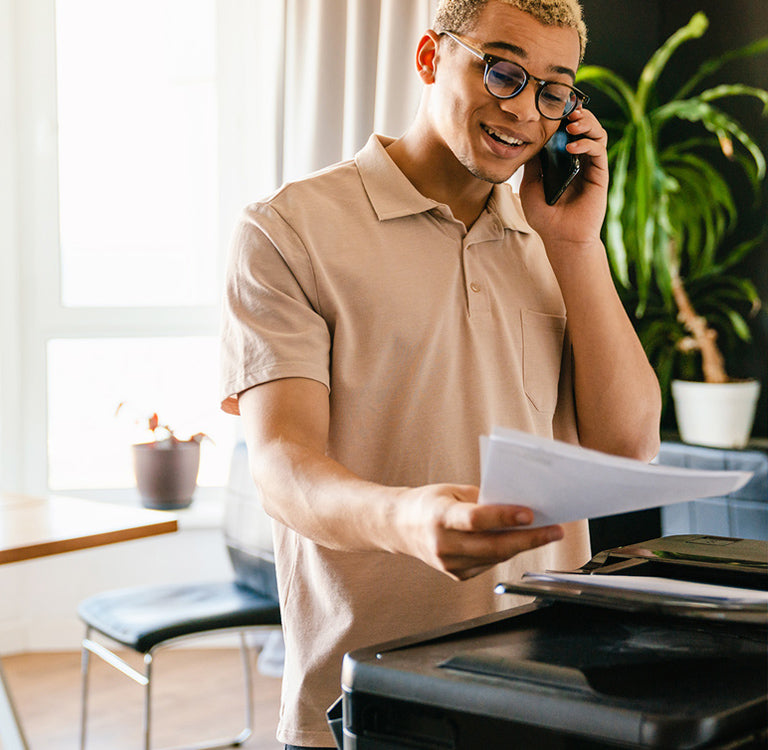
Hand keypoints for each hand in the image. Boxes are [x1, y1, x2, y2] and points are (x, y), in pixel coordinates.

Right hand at [394, 483, 563, 579]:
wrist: (400, 526)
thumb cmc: (429, 503)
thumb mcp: (452, 491)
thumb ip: (482, 500)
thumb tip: (517, 507)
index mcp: (439, 516)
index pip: (475, 519)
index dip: (503, 517)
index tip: (529, 513)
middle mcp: (443, 544)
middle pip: (493, 545)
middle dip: (529, 538)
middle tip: (555, 531)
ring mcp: (449, 564)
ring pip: (496, 557)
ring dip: (523, 546)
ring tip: (546, 534)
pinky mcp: (457, 575)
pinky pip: (489, 564)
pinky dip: (505, 552)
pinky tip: (519, 541)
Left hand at [519, 107, 608, 250]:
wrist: (560, 237)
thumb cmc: (544, 215)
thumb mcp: (530, 185)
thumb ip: (532, 162)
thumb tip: (529, 139)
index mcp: (562, 160)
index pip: (564, 131)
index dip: (561, 116)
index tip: (551, 105)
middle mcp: (578, 159)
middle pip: (583, 126)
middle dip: (576, 113)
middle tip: (566, 109)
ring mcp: (590, 165)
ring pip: (596, 133)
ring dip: (585, 123)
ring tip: (571, 124)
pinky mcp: (599, 173)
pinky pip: (598, 150)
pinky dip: (586, 143)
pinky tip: (572, 147)